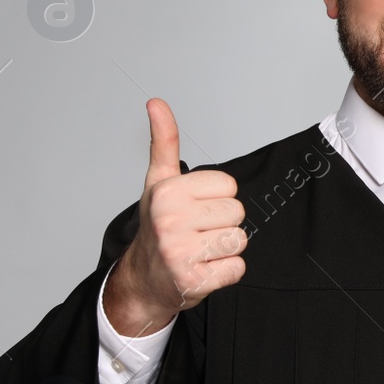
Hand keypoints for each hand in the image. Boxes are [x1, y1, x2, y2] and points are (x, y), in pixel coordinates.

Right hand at [103, 98, 246, 336]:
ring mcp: (179, 252)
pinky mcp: (193, 280)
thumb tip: (156, 103)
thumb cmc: (157, 227)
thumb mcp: (159, 182)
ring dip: (224, 249)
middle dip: (222, 224)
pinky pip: (237, 268)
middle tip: (196, 233)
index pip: (230, 186)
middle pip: (237, 212)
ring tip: (200, 250)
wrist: (144, 280)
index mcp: (167, 192)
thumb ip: (164, 141)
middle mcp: (170, 220)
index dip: (217, 199)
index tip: (194, 209)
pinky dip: (225, 272)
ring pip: (240, 240)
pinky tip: (203, 269)